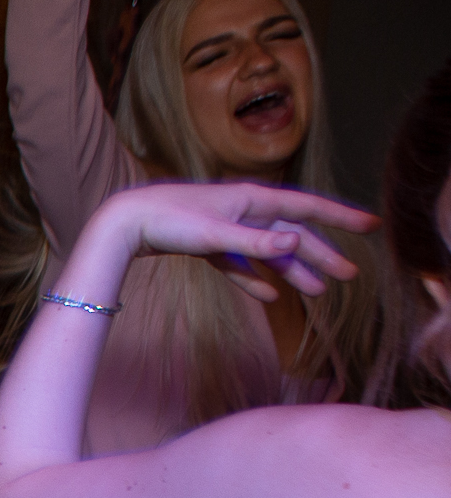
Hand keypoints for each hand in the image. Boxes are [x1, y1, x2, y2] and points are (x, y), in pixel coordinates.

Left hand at [87, 181, 374, 301]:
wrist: (124, 223)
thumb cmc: (168, 222)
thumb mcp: (215, 235)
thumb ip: (255, 242)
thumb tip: (295, 241)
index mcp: (253, 200)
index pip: (308, 208)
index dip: (342, 218)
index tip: (372, 225)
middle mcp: (244, 210)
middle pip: (293, 234)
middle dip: (324, 254)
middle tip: (351, 274)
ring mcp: (226, 228)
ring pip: (269, 251)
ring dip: (294, 271)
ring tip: (319, 291)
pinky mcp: (207, 245)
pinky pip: (239, 264)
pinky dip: (255, 279)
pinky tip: (270, 297)